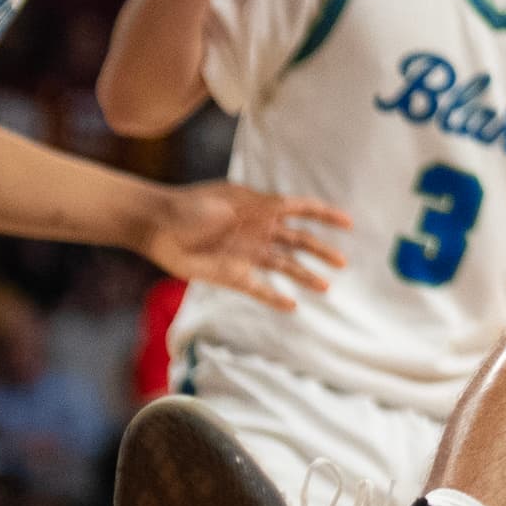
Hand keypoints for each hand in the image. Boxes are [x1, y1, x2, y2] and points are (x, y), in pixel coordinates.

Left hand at [144, 181, 349, 312]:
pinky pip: (259, 288)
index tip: (348, 223)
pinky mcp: (232, 275)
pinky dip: (274, 297)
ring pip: (284, 266)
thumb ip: (259, 206)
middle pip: (298, 241)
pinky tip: (291, 306)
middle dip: (321, 250)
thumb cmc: (191, 205)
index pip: (301, 209)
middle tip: (343, 262)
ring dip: (305, 275)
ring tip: (326, 288)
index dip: (325, 214)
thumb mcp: (229, 199)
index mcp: (261, 207)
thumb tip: (289, 207)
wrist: (157, 225)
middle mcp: (259, 231)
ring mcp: (247, 254)